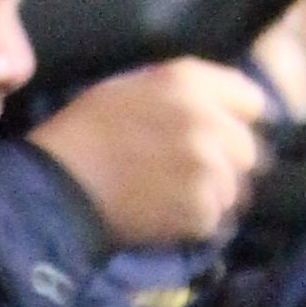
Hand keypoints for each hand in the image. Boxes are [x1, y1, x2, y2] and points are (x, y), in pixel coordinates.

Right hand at [29, 61, 269, 247]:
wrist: (53, 189)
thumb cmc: (82, 134)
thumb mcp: (131, 88)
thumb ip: (183, 92)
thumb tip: (219, 108)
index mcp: (188, 82)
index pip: (252, 100)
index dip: (234, 118)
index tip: (218, 134)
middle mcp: (207, 121)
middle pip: (247, 149)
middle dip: (225, 163)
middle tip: (188, 175)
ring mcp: (208, 168)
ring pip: (233, 189)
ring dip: (210, 197)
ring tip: (170, 199)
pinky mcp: (200, 210)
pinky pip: (213, 220)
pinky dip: (193, 224)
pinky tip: (162, 217)